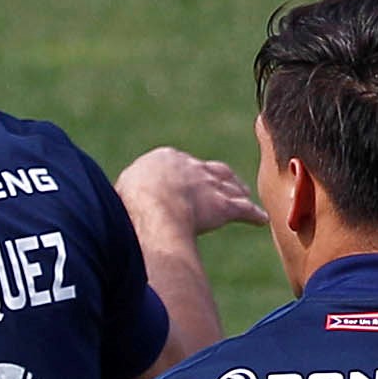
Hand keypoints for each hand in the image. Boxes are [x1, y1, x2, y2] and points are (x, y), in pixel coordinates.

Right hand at [117, 146, 261, 236]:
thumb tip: (116, 210)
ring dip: (238, 191)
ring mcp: (210, 185)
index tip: (184, 185)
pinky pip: (243, 210)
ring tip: (244, 196)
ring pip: (230, 186)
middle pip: (211, 170)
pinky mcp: (223, 205)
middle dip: (218, 178)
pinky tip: (261, 219)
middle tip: (225, 185)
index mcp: (164, 160)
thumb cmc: (128, 203)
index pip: (179, 165)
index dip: (185, 176)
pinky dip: (253, 214)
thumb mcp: (120, 194)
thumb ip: (126, 199)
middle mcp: (191, 167)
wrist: (152, 207)